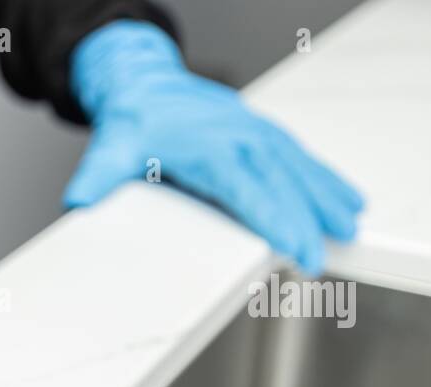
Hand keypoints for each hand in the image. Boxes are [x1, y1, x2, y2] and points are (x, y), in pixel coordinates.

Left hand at [64, 21, 362, 274]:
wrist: (146, 87)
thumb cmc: (134, 122)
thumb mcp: (111, 149)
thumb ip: (99, 177)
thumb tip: (80, 198)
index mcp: (213, 148)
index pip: (252, 192)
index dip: (278, 223)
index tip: (298, 250)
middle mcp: (243, 138)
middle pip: (284, 185)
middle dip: (310, 221)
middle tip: (329, 255)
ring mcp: (258, 134)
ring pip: (301, 170)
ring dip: (328, 198)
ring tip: (350, 228)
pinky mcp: (265, 135)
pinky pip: (301, 159)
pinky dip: (325, 180)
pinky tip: (344, 200)